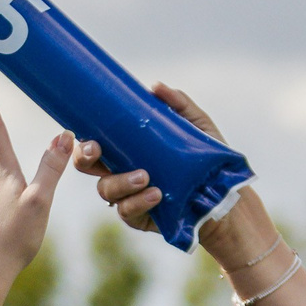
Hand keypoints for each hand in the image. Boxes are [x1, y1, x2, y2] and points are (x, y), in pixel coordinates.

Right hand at [74, 83, 274, 266]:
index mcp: (126, 149)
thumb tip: (155, 87)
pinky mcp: (140, 217)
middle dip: (84, 158)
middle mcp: (121, 171)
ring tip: (145, 177)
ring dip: (120, 182)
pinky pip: (127, 211)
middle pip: (87, 167)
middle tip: (95, 151)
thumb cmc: (207, 157)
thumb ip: (178, 104)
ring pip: (106, 190)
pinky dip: (138, 202)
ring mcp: (128, 196)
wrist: (224, 193)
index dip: (82, 139)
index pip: (95, 143)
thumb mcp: (196, 125)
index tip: (84, 133)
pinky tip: (156, 194)